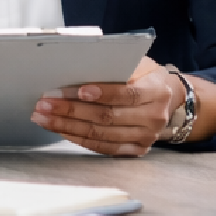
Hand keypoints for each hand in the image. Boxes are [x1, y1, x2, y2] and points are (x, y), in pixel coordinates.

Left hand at [31, 59, 179, 155]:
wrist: (170, 100)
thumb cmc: (149, 77)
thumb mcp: (142, 65)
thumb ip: (119, 68)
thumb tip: (82, 69)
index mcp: (157, 92)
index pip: (127, 94)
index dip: (102, 93)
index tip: (77, 90)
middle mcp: (153, 118)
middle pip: (108, 117)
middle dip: (72, 111)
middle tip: (45, 104)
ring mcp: (145, 138)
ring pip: (101, 135)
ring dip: (68, 127)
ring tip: (44, 118)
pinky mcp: (135, 150)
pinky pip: (103, 148)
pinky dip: (80, 139)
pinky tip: (62, 131)